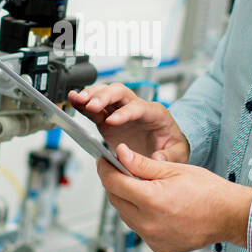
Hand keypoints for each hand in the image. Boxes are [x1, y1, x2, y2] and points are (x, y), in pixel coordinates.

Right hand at [68, 83, 189, 162]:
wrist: (165, 147)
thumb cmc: (171, 145)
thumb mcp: (177, 153)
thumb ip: (167, 156)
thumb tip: (156, 159)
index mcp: (154, 113)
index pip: (137, 107)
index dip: (124, 113)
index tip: (111, 121)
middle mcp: (136, 107)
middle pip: (120, 92)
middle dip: (104, 96)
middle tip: (91, 105)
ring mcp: (121, 111)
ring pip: (105, 94)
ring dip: (91, 95)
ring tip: (77, 99)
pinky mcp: (108, 120)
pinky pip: (95, 109)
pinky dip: (83, 104)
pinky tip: (73, 100)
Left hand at [95, 143, 251, 251]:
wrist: (229, 216)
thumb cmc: (208, 191)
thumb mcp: (174, 169)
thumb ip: (142, 164)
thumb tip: (120, 153)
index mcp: (151, 200)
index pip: (113, 182)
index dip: (105, 168)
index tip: (103, 160)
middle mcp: (148, 223)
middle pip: (115, 200)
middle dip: (115, 183)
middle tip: (121, 170)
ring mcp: (152, 238)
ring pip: (125, 216)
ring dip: (127, 201)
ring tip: (143, 188)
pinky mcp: (158, 247)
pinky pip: (139, 229)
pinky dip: (140, 217)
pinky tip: (155, 207)